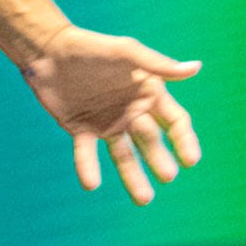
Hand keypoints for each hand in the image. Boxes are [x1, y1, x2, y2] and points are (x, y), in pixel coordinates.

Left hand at [18, 26, 202, 205]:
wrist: (48, 50)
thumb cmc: (91, 46)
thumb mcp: (126, 53)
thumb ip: (158, 65)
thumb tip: (196, 67)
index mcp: (147, 93)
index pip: (174, 121)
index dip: (184, 140)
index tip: (190, 160)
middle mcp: (130, 112)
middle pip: (152, 142)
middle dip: (160, 160)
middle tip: (166, 176)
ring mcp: (106, 123)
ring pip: (124, 155)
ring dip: (133, 177)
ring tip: (144, 199)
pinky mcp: (81, 130)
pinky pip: (87, 154)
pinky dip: (89, 168)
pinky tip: (91, 183)